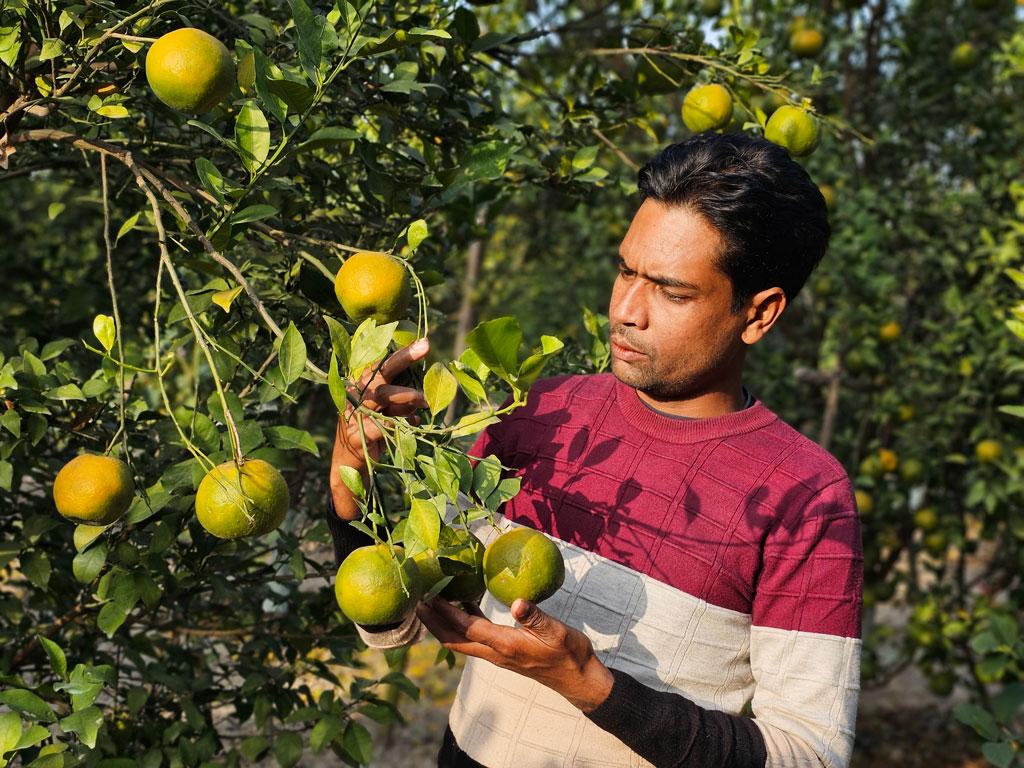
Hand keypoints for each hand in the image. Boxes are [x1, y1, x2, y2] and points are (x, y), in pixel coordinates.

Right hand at [334, 337, 429, 465]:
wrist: (351, 467)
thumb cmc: (373, 435)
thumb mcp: (388, 415)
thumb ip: (401, 403)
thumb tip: (423, 396)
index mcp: (363, 388)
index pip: (382, 365)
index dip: (403, 354)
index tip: (424, 343)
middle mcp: (355, 396)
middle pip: (379, 373)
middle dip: (402, 359)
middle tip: (424, 348)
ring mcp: (352, 415)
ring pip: (379, 396)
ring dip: (403, 394)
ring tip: (422, 399)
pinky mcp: (355, 437)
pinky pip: (378, 426)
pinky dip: (396, 424)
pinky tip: (411, 424)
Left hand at [416, 597, 614, 712]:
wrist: (577, 678)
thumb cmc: (569, 652)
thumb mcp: (556, 630)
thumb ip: (535, 616)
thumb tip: (518, 603)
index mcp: (505, 645)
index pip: (468, 628)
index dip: (447, 613)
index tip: (430, 597)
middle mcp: (495, 653)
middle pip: (453, 640)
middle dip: (433, 623)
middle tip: (417, 602)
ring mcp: (497, 655)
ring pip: (461, 642)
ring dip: (443, 625)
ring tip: (432, 603)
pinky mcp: (502, 653)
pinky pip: (474, 639)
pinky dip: (462, 624)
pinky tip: (465, 604)